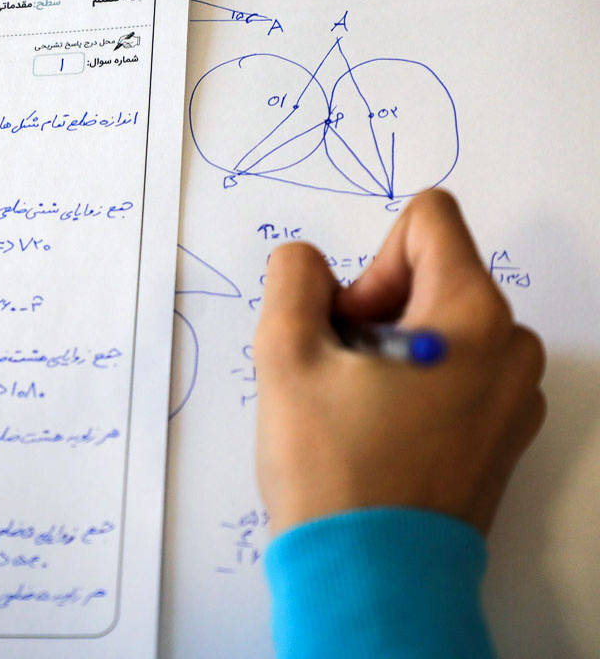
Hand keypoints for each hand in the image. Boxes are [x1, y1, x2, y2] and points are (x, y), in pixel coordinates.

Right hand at [253, 189, 545, 534]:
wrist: (371, 580)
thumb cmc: (334, 469)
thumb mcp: (286, 357)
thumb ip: (292, 281)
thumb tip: (306, 261)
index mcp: (471, 315)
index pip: (429, 220)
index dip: (370, 259)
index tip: (346, 321)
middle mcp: (510, 348)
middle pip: (434, 277)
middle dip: (375, 309)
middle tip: (337, 372)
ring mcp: (514, 398)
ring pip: (443, 329)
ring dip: (392, 350)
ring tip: (354, 409)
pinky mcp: (504, 439)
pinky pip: (459, 376)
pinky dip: (416, 388)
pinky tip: (379, 436)